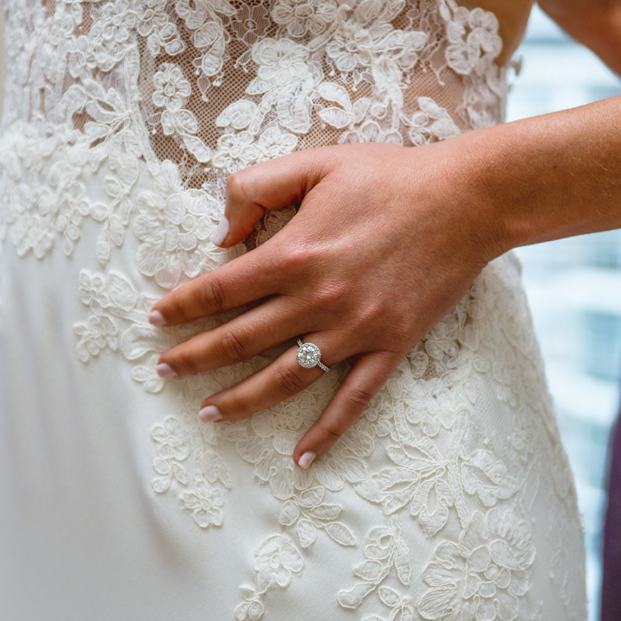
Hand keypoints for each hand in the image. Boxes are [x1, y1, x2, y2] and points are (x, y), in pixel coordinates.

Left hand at [149, 140, 502, 467]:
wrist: (466, 200)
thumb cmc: (390, 175)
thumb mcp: (315, 163)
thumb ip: (256, 188)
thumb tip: (220, 236)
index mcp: (294, 253)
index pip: (219, 290)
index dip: (181, 306)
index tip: (154, 320)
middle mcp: (317, 299)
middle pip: (240, 339)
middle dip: (194, 358)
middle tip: (162, 371)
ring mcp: (355, 329)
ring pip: (284, 378)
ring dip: (240, 401)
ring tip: (207, 415)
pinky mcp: (391, 346)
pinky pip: (353, 400)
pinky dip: (327, 432)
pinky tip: (301, 458)